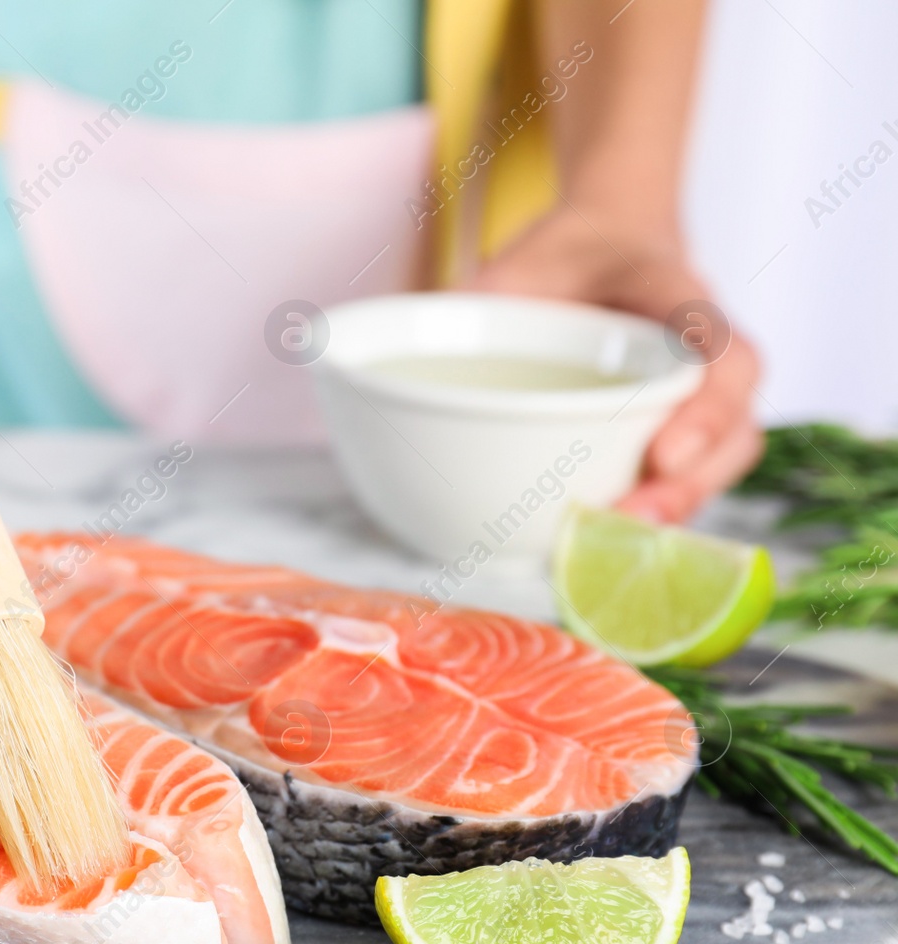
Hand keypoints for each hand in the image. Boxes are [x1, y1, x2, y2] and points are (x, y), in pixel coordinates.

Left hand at [466, 206, 762, 523]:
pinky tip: (606, 544)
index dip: (704, 404)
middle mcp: (702, 348)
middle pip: (736, 418)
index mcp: (670, 291)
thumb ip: (462, 303)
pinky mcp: (679, 428)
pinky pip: (690, 473)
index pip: (714, 341)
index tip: (663, 454)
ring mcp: (700, 392)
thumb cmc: (563, 258)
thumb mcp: (514, 261)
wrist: (602, 248)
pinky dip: (657, 509)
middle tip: (636, 517)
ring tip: (619, 541)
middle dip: (694, 479)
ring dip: (679, 505)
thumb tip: (358, 351)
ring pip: (726, 455)